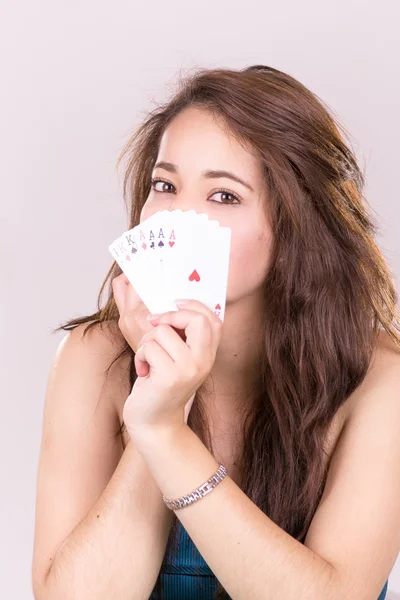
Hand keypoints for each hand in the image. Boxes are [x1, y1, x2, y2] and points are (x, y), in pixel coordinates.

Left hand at [122, 299, 222, 441]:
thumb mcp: (178, 359)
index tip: (173, 305)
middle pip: (195, 319)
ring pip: (162, 331)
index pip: (213, 318)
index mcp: (208, 354)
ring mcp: (188, 370)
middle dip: (170, 316)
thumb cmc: (161, 384)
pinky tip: (144, 372)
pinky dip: (140, 356)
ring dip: (146, 342)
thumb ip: (181, 335)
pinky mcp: (169, 378)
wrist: (154, 422)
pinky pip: (149, 347)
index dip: (192, 306)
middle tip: (155, 325)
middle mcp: (203, 361)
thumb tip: (169, 304)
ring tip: (148, 359)